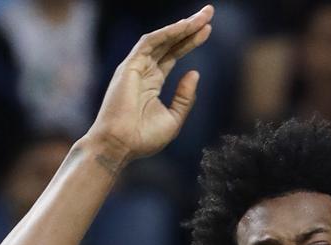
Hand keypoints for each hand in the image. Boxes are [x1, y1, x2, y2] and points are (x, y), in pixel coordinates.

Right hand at [86, 5, 213, 164]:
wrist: (121, 146)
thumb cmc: (143, 138)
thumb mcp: (173, 119)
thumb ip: (184, 97)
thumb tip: (194, 73)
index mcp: (152, 83)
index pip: (173, 55)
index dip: (190, 42)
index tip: (208, 31)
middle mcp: (143, 71)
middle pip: (169, 43)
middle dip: (189, 28)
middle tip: (209, 13)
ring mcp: (135, 68)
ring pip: (161, 39)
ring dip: (182, 26)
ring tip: (203, 17)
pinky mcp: (129, 66)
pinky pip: (149, 43)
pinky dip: (167, 33)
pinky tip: (184, 27)